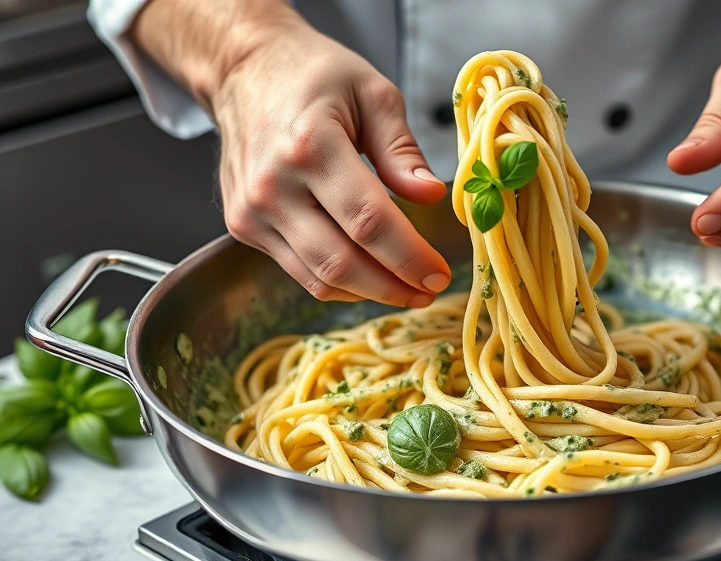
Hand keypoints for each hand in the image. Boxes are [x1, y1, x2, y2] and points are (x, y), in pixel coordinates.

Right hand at [210, 23, 450, 305]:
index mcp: (310, 146)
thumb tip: (432, 196)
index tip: (439, 272)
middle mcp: (272, 185)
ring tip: (407, 288)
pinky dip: (339, 282)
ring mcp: (252, 211)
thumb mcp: (373, 94)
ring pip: (319, 278)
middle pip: (341, 262)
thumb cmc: (313, 75)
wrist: (245, 70)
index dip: (408, 256)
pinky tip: (370, 275)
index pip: (368, 221)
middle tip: (429, 290)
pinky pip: (299, 270)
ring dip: (369, 292)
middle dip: (393, 286)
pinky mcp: (243, 225)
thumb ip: (402, 150)